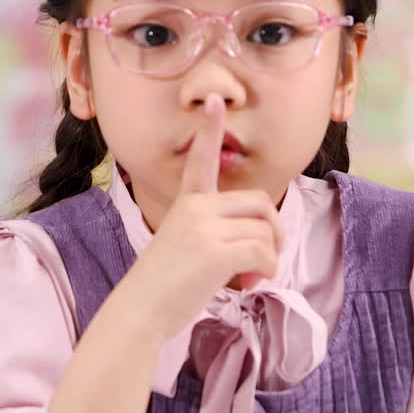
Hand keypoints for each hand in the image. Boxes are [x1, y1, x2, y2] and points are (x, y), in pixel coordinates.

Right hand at [113, 97, 283, 343]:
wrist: (139, 312)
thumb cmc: (161, 287)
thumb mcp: (181, 245)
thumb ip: (212, 234)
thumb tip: (258, 251)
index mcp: (186, 204)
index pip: (200, 161)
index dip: (209, 130)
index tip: (213, 100)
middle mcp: (195, 209)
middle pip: (258, 202)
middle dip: (273, 229)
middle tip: (267, 256)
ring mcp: (204, 228)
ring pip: (264, 230)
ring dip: (269, 257)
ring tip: (252, 277)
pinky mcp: (215, 252)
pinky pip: (262, 252)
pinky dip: (266, 270)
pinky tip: (251, 284)